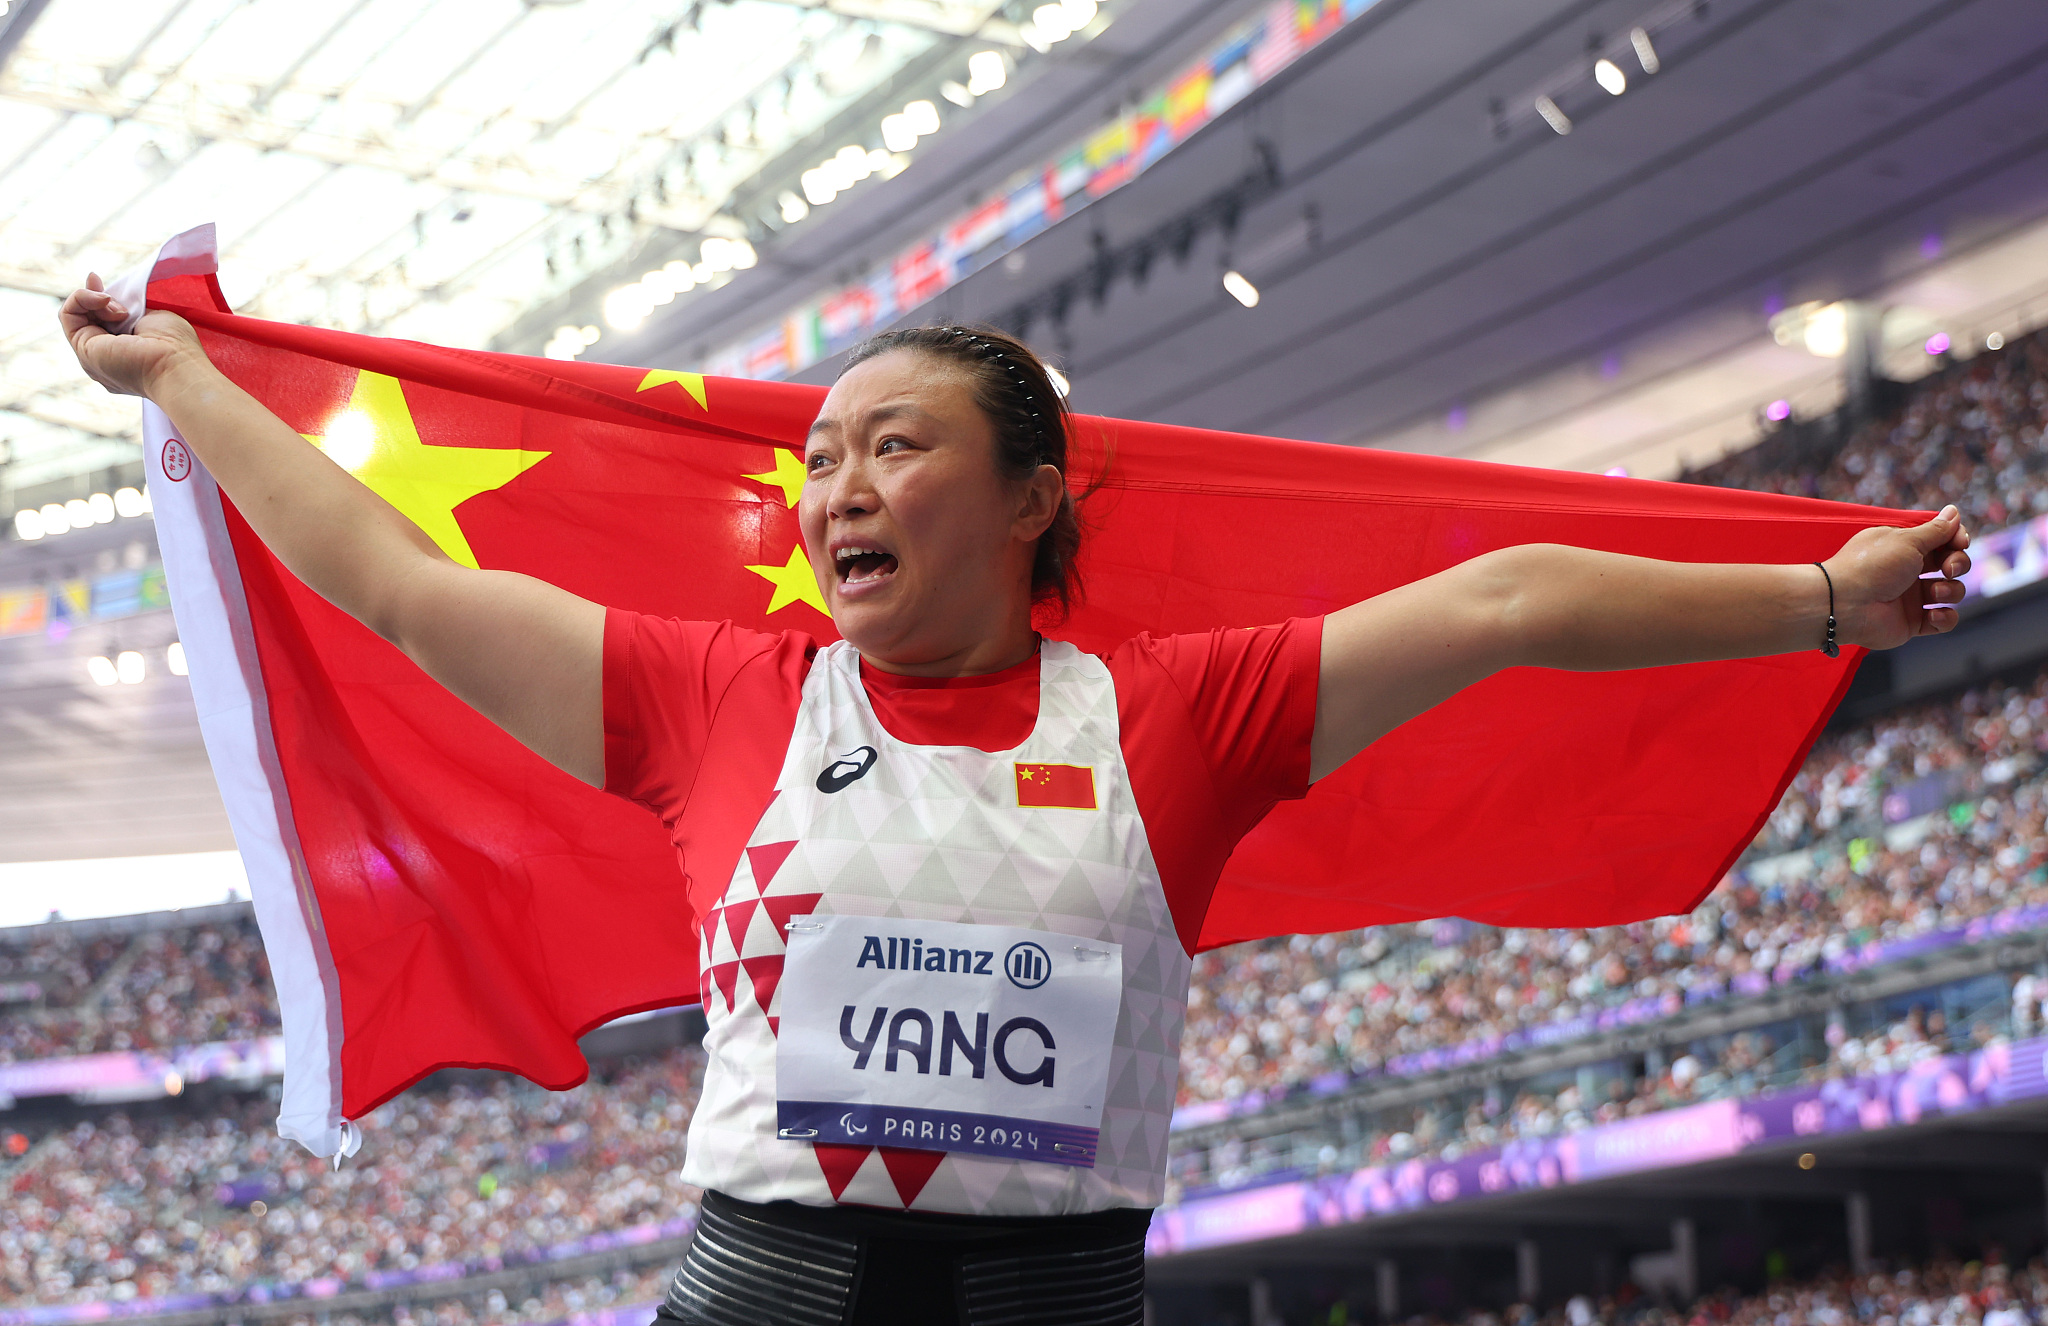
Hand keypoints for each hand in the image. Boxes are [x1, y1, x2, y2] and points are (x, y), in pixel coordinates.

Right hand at [59, 273, 207, 398]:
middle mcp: (105, 359)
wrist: (174, 365)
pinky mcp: (83, 349)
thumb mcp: (151, 319)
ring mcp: (92, 356)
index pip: (103, 322)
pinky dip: (81, 298)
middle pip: (88, 318)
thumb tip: (113, 301)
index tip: (101, 281)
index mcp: (125, 355)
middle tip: (107, 291)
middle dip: (95, 296)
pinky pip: (68, 314)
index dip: (101, 299)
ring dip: (95, 300)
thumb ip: (130, 311)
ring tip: (121, 310)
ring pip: (76, 315)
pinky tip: (104, 300)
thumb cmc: (175, 346)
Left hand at [1824, 506, 1970, 650]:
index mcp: (1904, 547)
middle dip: (1958, 563)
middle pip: (1952, 564)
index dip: (1957, 539)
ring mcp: (1911, 597)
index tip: (1960, 542)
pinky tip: (1934, 615)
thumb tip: (1954, 512)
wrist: (1844, 604)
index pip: (1942, 540)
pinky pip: (1943, 620)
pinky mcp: (1912, 621)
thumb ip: (1935, 530)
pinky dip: (1945, 619)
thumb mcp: (1906, 540)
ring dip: (1951, 591)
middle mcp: (1909, 571)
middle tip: (1948, 569)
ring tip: (1933, 593)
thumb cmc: (1871, 566)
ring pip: (1951, 592)